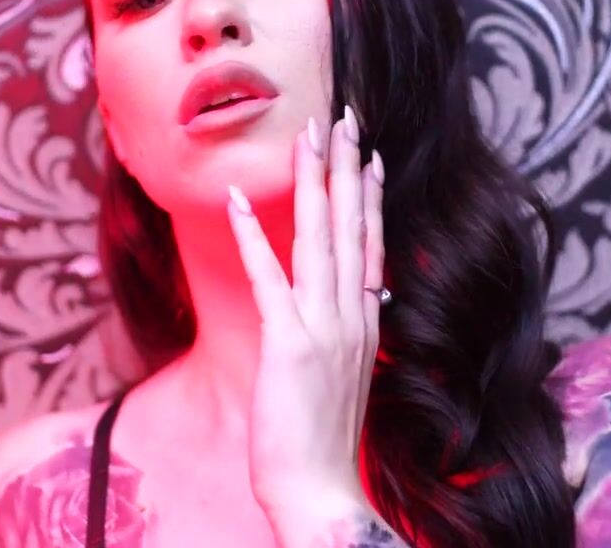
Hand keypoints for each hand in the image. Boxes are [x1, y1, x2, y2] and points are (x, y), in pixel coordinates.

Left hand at [226, 105, 385, 516]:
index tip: (370, 154)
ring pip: (320, 238)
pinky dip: (253, 235)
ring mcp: (323, 327)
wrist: (322, 492)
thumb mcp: (345, 376)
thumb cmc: (325, 441)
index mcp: (366, 322)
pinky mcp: (287, 343)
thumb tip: (351, 302)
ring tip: (309, 134)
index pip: (372, 243)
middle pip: (352, 227)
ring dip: (313, 182)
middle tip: (344, 118)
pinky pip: (268, 277)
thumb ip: (346, 334)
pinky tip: (238, 200)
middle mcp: (352, 316)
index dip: (370, 195)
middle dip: (347, 168)